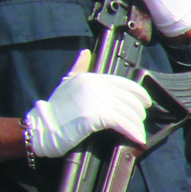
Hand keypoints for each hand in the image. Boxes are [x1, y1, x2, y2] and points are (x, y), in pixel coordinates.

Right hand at [23, 50, 148, 156]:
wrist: (42, 127)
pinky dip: (134, 132)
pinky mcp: (98, 116)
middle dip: (139, 112)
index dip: (140, 94)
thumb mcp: (67, 82)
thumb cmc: (54, 108)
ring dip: (138, 125)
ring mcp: (98, 101)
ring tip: (139, 133)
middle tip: (141, 121)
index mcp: (92, 78)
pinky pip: (124, 124)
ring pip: (129, 113)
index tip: (146, 103)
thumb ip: (79, 67)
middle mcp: (97, 87)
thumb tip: (85, 52)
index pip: (126, 83)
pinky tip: (138, 139)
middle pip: (130, 100)